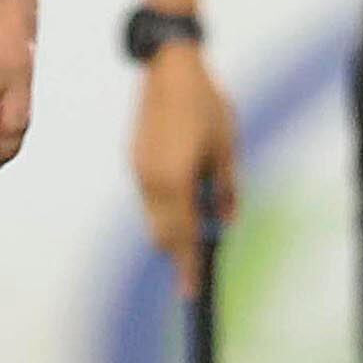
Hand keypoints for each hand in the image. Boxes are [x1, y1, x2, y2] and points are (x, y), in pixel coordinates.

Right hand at [129, 43, 241, 295]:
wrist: (169, 69)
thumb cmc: (206, 106)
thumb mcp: (226, 150)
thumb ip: (227, 191)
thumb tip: (226, 223)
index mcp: (175, 182)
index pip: (183, 237)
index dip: (188, 267)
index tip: (191, 293)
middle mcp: (151, 181)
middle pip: (162, 234)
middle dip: (180, 252)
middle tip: (200, 264)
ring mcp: (139, 170)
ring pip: (153, 217)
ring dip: (174, 228)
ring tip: (201, 222)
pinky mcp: (136, 159)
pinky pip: (150, 197)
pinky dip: (166, 208)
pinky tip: (187, 197)